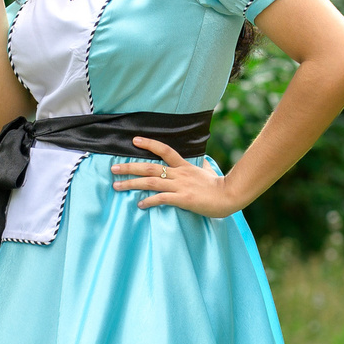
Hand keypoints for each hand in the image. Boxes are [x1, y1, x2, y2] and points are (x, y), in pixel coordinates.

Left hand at [111, 137, 240, 217]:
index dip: (149, 143)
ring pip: (151, 182)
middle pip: (150, 167)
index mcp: (185, 166)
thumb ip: (203, 167)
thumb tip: (204, 164)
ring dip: (132, 184)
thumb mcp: (209, 172)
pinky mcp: (183, 199)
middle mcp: (179, 174)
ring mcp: (180, 186)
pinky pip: (162, 199)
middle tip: (113, 168)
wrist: (230, 196)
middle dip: (130, 167)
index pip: (165, 150)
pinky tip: (140, 204)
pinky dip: (149, 201)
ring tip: (117, 186)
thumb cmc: (220, 186)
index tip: (134, 140)